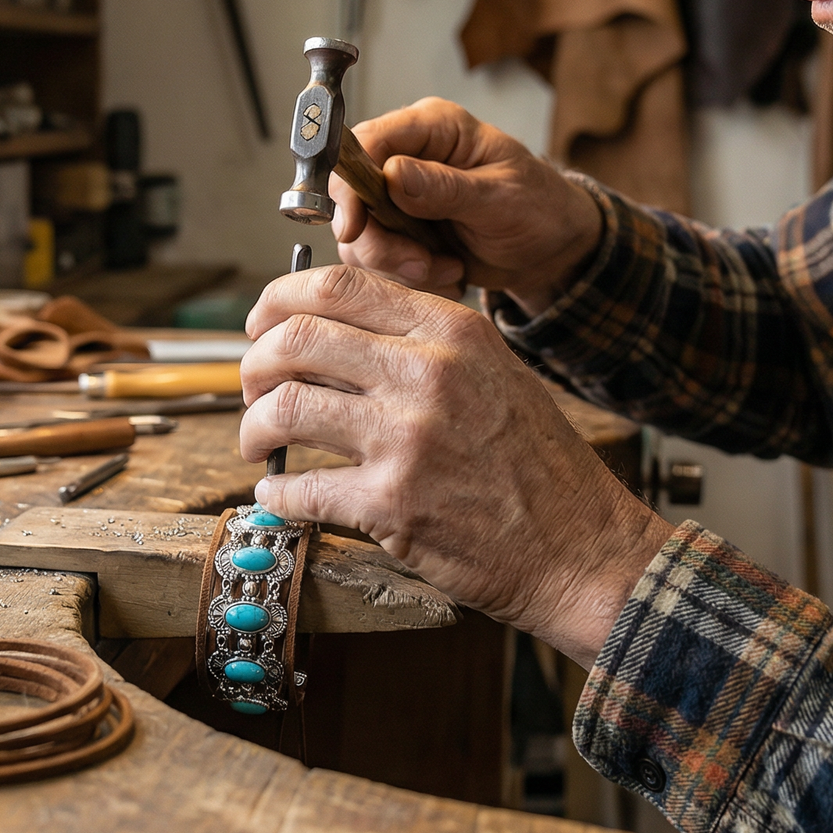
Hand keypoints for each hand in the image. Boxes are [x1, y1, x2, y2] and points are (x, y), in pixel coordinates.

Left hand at [241, 264, 671, 668]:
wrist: (582, 548)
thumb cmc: (536, 461)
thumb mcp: (492, 370)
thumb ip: (421, 341)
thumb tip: (333, 328)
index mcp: (451, 330)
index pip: (340, 284)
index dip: (280, 298)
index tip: (261, 322)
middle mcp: (427, 372)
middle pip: (298, 337)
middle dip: (254, 362)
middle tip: (250, 387)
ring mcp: (407, 437)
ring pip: (287, 407)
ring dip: (253, 426)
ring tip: (254, 442)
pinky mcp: (393, 504)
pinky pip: (301, 489)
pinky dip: (274, 495)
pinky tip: (275, 497)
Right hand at [331, 98, 601, 312]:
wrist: (550, 249)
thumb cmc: (538, 208)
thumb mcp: (500, 197)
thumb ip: (445, 187)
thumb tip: (390, 174)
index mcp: (432, 127)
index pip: (366, 142)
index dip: (349, 184)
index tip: (354, 227)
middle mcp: (406, 156)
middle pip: (352, 195)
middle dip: (380, 241)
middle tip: (422, 265)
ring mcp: (398, 197)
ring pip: (360, 235)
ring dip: (399, 265)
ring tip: (448, 270)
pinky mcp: (399, 232)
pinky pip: (377, 261)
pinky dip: (409, 278)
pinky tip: (448, 275)